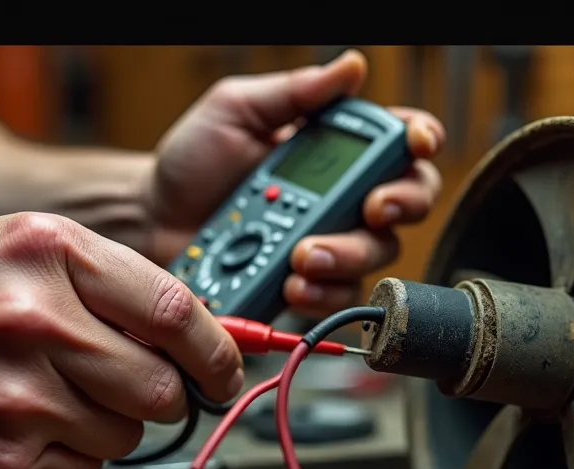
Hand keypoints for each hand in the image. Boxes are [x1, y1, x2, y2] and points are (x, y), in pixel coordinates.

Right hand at [0, 213, 242, 468]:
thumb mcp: (16, 245)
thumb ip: (109, 278)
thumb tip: (198, 330)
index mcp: (47, 256)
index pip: (175, 313)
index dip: (217, 350)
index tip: (226, 368)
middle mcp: (34, 324)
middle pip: (161, 388)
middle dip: (161, 393)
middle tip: (132, 384)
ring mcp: (15, 400)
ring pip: (126, 436)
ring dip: (109, 423)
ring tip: (52, 394)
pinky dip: (69, 453)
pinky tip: (23, 423)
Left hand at [145, 49, 444, 315]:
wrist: (154, 220)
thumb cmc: (194, 161)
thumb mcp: (237, 109)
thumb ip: (294, 91)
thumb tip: (350, 67)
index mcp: (337, 148)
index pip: (400, 142)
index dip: (420, 140)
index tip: (412, 144)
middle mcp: (345, 197)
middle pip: (408, 201)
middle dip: (399, 203)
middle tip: (371, 207)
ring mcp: (331, 243)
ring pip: (376, 254)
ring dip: (348, 254)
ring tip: (303, 254)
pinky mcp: (310, 285)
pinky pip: (339, 296)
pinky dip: (321, 293)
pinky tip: (292, 284)